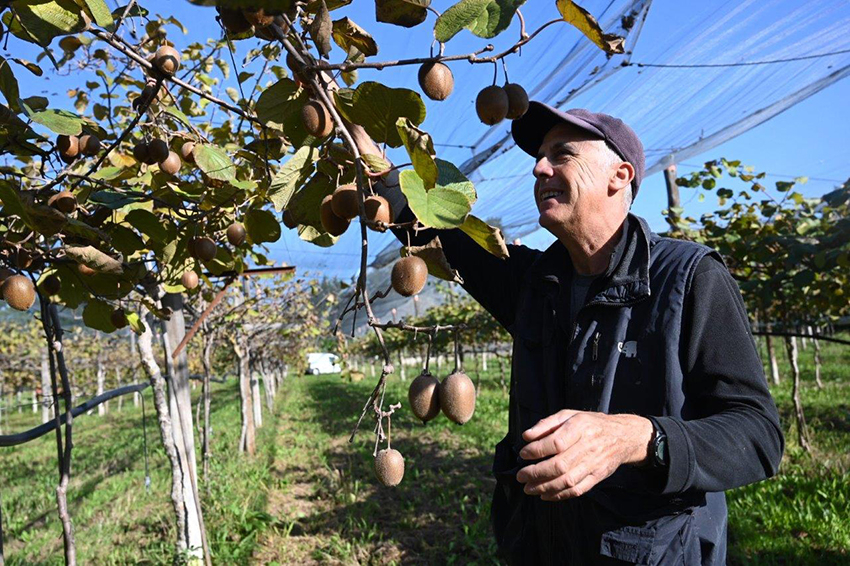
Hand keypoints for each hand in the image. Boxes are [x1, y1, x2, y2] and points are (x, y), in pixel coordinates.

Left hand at [515, 410, 653, 500]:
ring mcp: (594, 464)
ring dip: (544, 487)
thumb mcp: (569, 415)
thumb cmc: (590, 424)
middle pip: (560, 465)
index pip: (556, 442)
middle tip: (520, 476)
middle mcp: (588, 446)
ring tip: (529, 488)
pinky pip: (578, 490)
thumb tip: (526, 436)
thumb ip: (546, 424)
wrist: (622, 437)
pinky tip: (545, 495)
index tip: (523, 454)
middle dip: (536, 473)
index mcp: (580, 427)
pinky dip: (560, 495)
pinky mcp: (598, 477)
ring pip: (567, 481)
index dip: (537, 450)